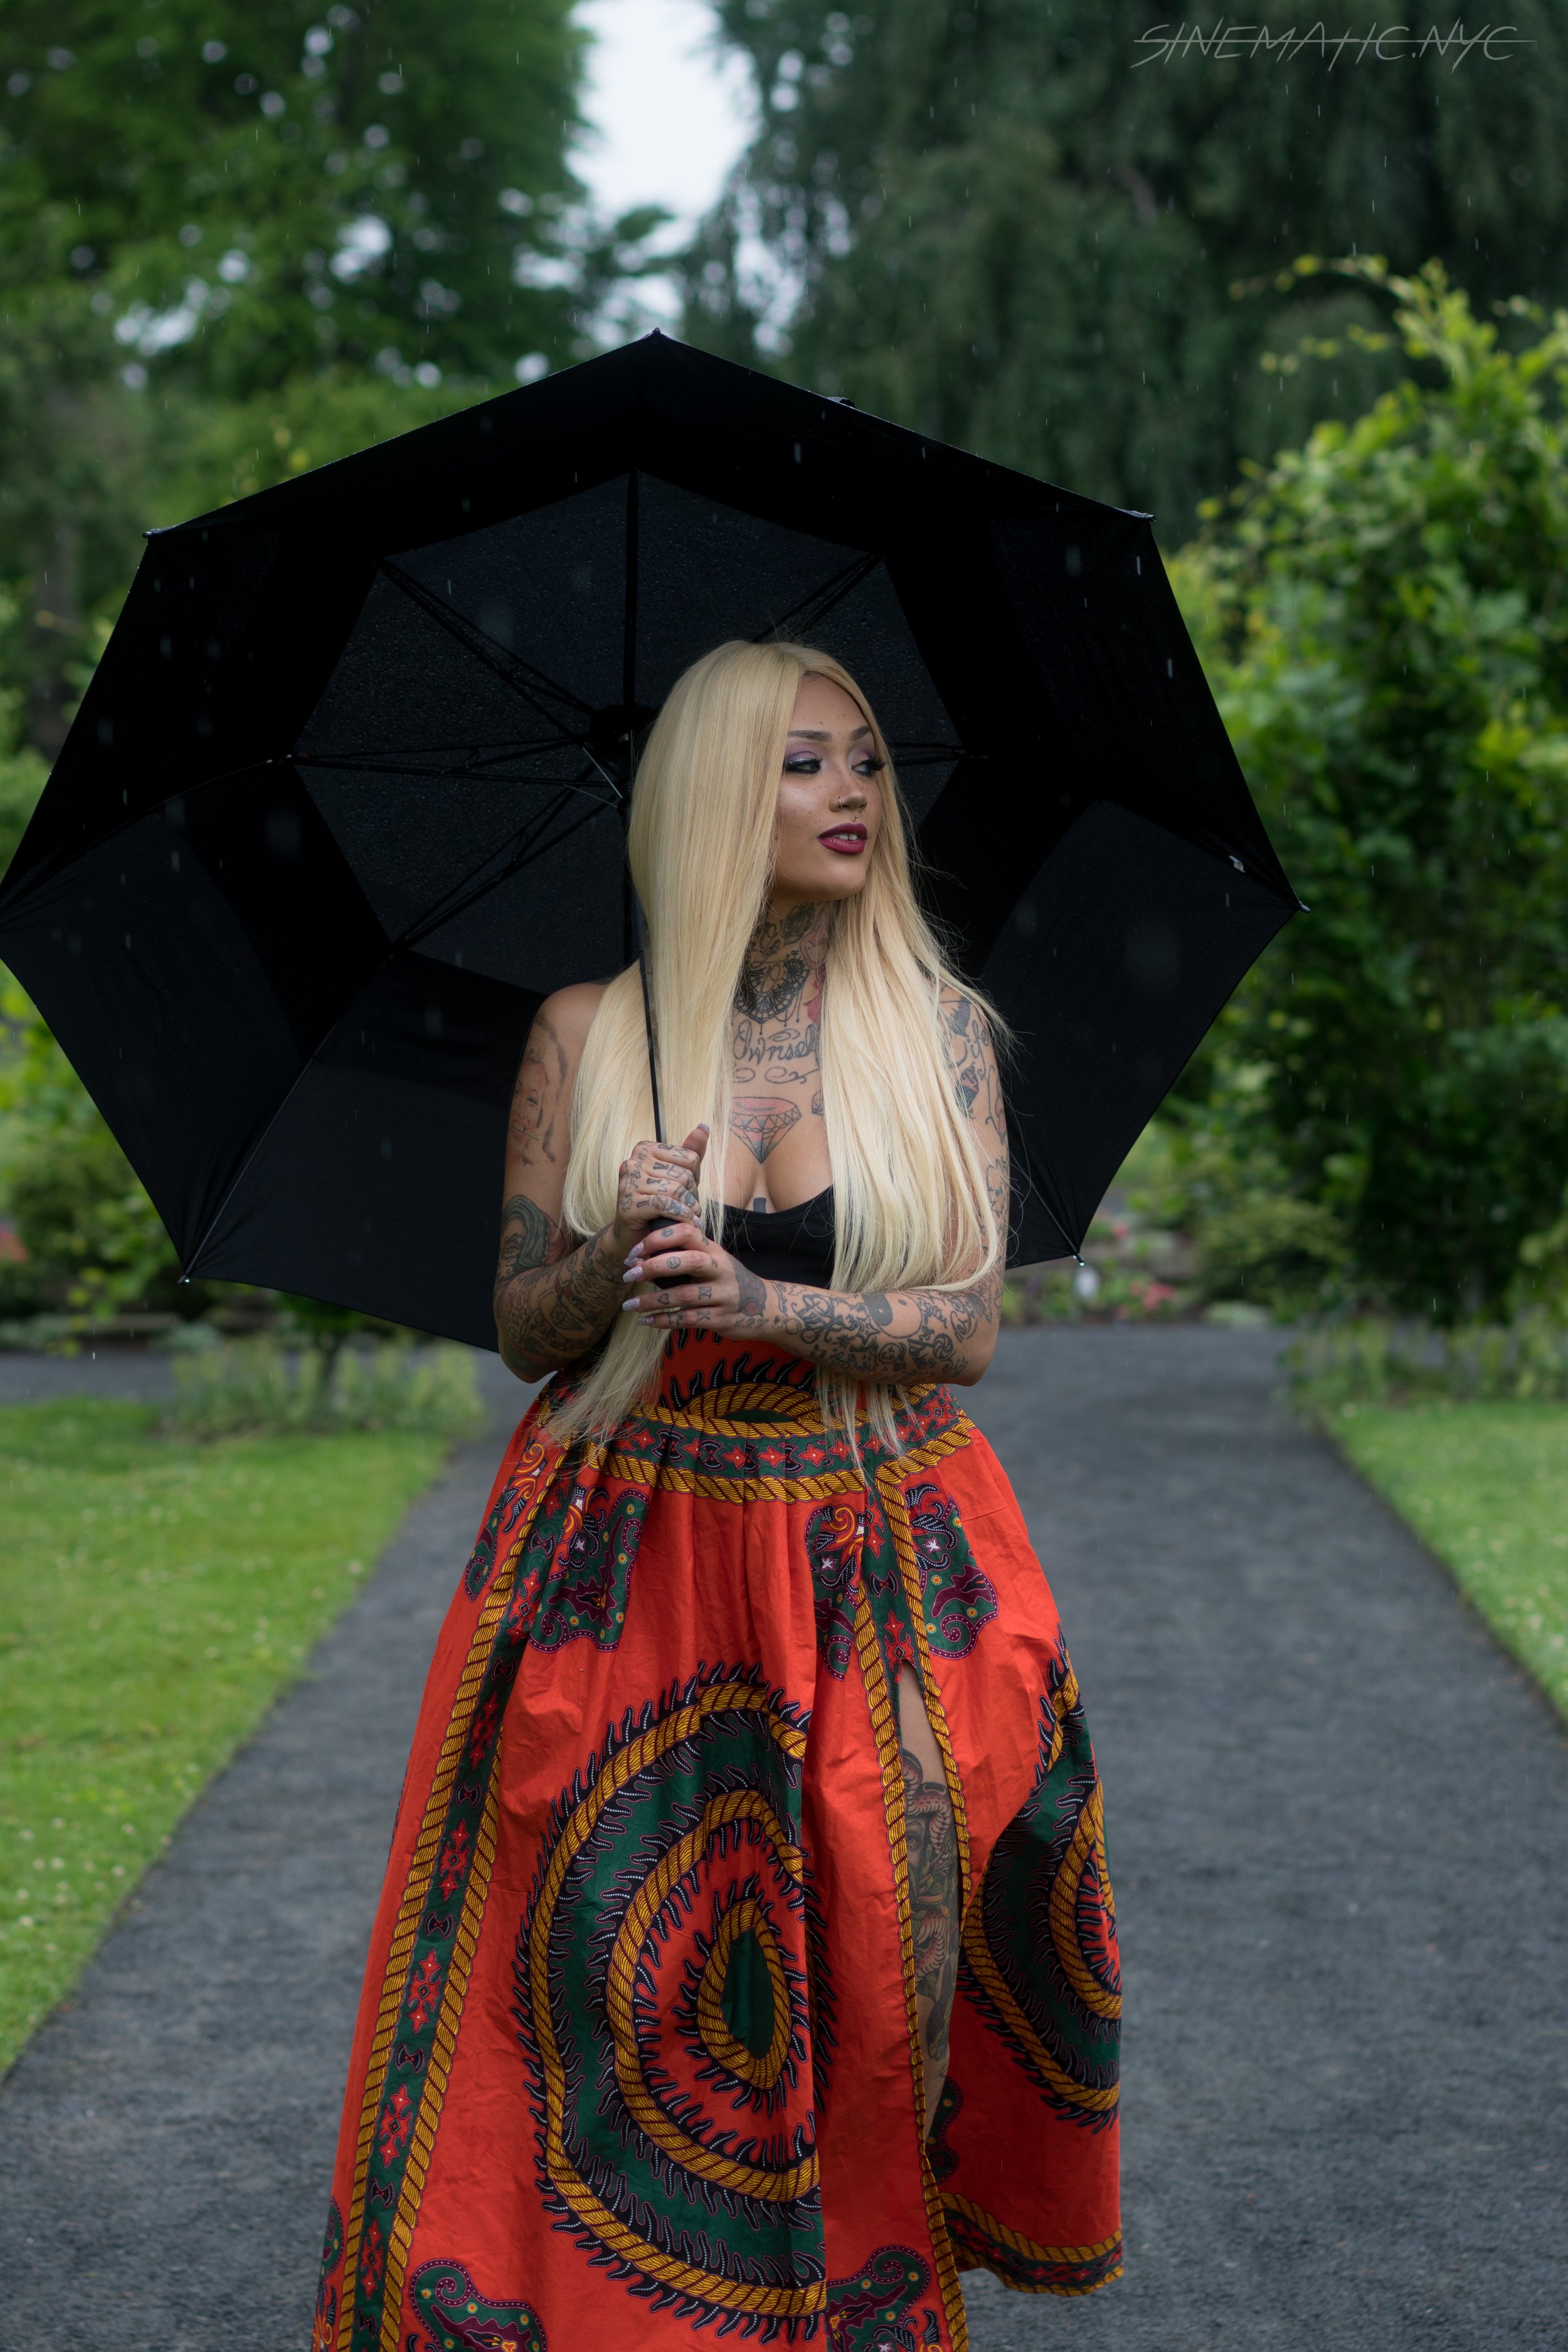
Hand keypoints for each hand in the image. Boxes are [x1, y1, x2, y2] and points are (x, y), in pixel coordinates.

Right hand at [611, 1125, 709, 1257]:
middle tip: (689, 1207)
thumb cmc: (659, 1204)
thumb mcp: (678, 1176)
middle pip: (684, 1175)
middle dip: (692, 1195)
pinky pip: (666, 1205)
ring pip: (676, 1190)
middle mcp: (633, 1161)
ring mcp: (629, 1181)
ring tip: (689, 1216)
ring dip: (689, 1208)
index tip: (687, 1191)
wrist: (635, 1236)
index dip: (695, 1178)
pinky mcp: (629, 1203)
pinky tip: (685, 1222)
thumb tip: (704, 1126)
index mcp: (645, 1148)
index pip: (690, 1157)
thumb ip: (691, 1152)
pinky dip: (681, 1215)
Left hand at [620, 1215, 767, 1332]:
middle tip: (629, 1275)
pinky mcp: (721, 1319)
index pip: (687, 1232)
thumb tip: (646, 1249)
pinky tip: (645, 1321)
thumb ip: (689, 1253)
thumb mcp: (715, 1260)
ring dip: (653, 1301)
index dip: (658, 1239)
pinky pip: (688, 1319)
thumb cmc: (729, 1281)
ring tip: (630, 1305)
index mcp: (715, 1251)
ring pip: (684, 1296)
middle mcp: (721, 1270)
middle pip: (687, 1261)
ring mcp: (723, 1296)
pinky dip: (663, 1321)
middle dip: (654, 1267)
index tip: (636, 1251)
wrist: (766, 1308)